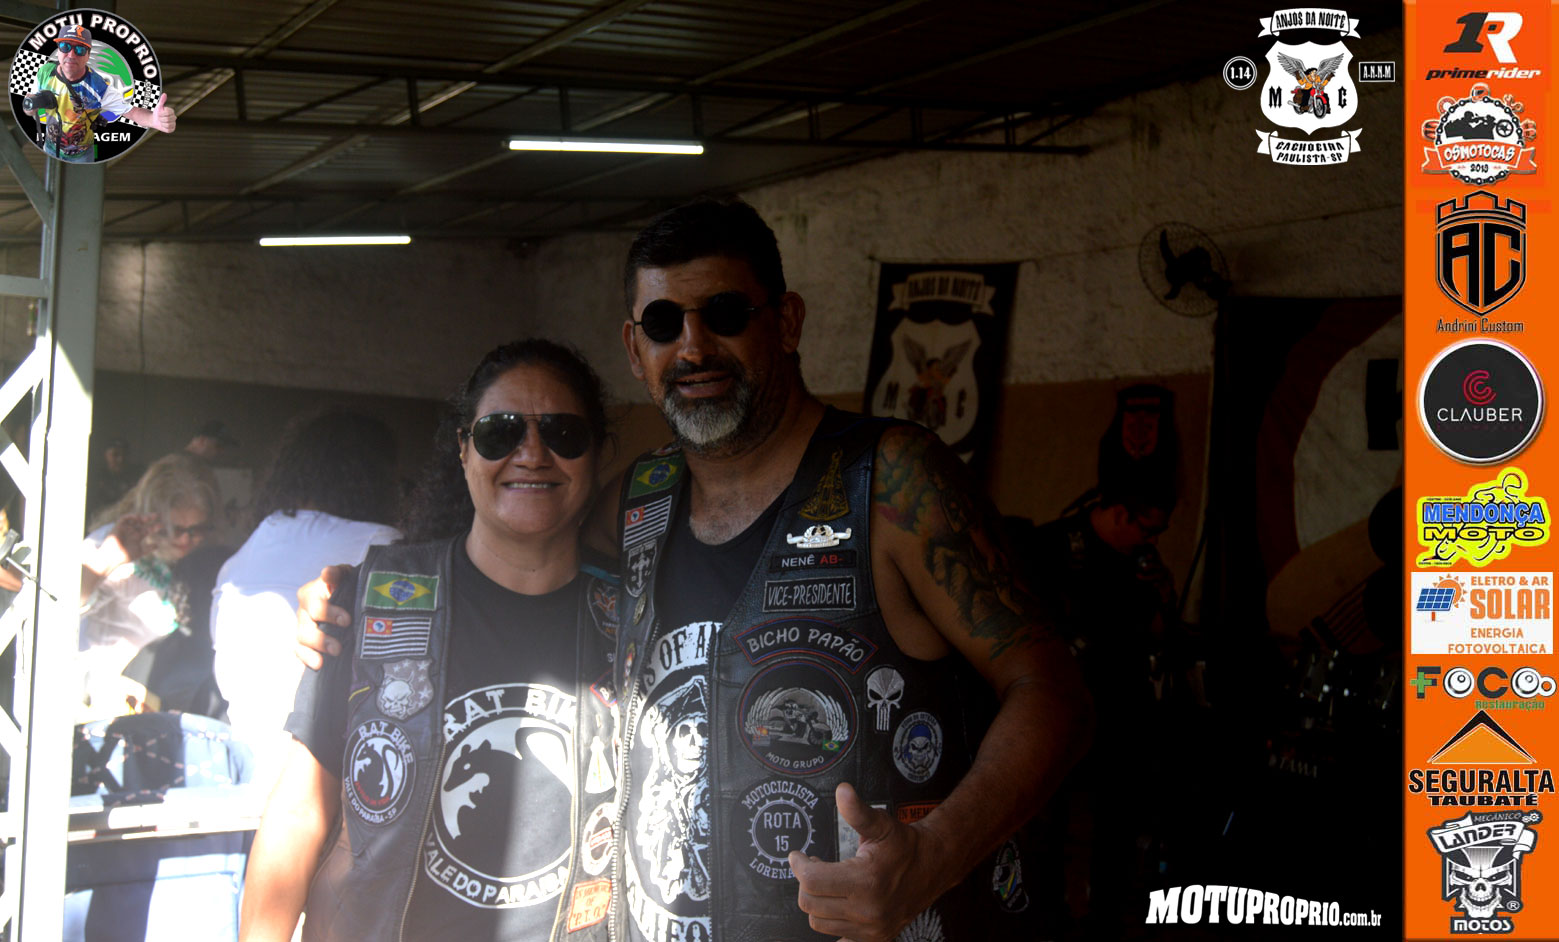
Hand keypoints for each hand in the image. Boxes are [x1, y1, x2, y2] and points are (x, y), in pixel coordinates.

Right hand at [102, 513, 157, 567]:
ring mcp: (125, 528)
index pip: (147, 529)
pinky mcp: (118, 527)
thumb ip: (149, 548)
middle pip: (142, 523)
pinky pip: (124, 518)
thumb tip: (158, 545)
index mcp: (138, 537)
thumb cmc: (125, 556)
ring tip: (147, 518)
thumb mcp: (140, 552)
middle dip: (149, 518)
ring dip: (140, 517)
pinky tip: (137, 517)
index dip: (154, 527)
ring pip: (134, 519)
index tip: (161, 525)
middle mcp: (132, 531)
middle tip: (157, 515)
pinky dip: (130, 516)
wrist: (112, 558)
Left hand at [148, 93, 174, 132]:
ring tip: (161, 121)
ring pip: (167, 124)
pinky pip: (168, 129)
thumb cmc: (157, 112)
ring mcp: (174, 124)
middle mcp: (174, 117)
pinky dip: (164, 127)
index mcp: (172, 111)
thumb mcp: (159, 106)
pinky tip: (163, 125)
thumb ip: (162, 100)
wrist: (155, 120)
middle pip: (167, 119)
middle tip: (159, 118)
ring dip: (162, 123)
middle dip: (161, 118)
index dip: (161, 113)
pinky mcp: (172, 129)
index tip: (159, 113)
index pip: (167, 112)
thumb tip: (164, 94)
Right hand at [294, 565, 350, 669]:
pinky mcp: (304, 639)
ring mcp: (303, 625)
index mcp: (311, 592)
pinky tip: (318, 665)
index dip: (329, 612)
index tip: (346, 621)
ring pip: (302, 639)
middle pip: (306, 625)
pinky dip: (307, 658)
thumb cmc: (344, 584)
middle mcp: (304, 609)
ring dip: (316, 649)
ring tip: (332, 656)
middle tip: (337, 648)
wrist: (346, 595)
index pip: (316, 603)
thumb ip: (337, 573)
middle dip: (321, 638)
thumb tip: (328, 573)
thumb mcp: (344, 575)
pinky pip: (299, 650)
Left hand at [790, 782, 948, 941]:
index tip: (798, 856)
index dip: (799, 865)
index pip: (812, 881)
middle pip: (810, 903)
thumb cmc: (905, 846)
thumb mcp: (882, 824)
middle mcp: (868, 911)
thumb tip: (842, 792)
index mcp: (867, 882)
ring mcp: (870, 928)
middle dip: (805, 882)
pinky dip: (831, 923)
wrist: (932, 867)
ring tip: (826, 883)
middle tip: (812, 866)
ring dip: (816, 901)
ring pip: (818, 922)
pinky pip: (837, 938)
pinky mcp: (873, 938)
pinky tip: (835, 906)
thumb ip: (857, 811)